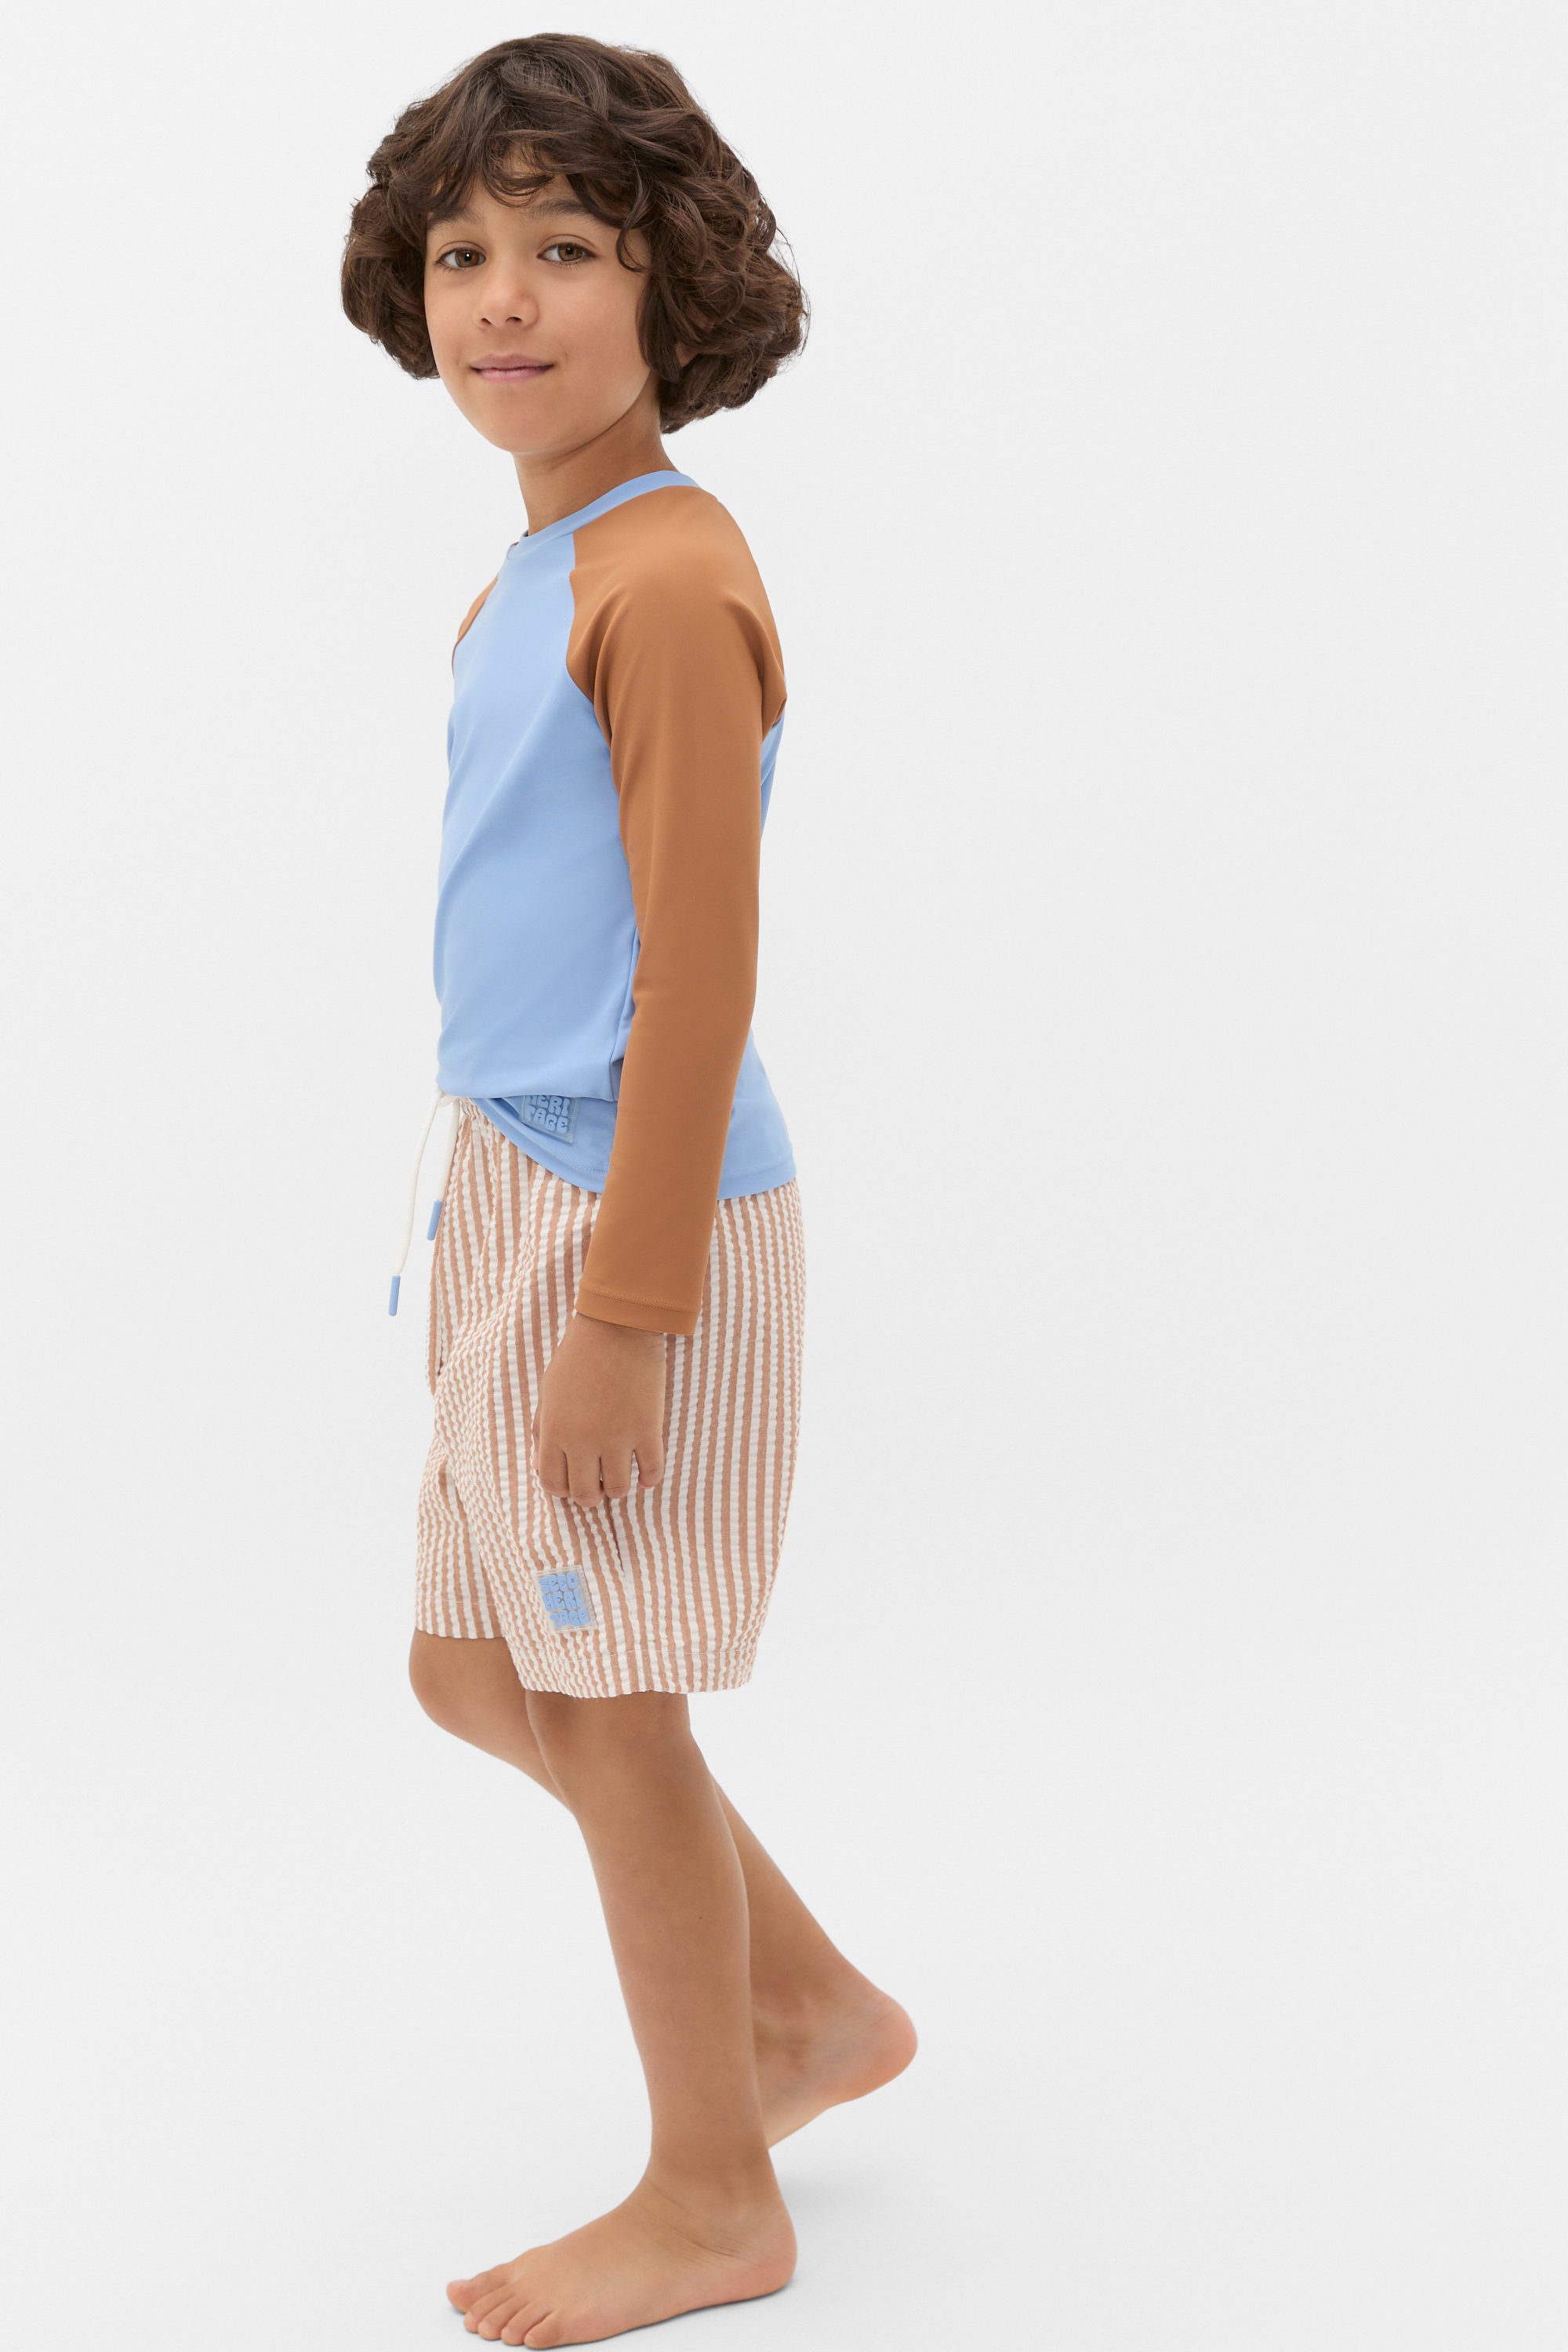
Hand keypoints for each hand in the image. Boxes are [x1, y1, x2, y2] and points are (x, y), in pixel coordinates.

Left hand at [531, 1310, 667, 1503]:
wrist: (617, 1326)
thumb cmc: (577, 1355)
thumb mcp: (549, 1391)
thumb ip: (542, 1430)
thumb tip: (540, 1466)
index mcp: (555, 1431)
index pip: (553, 1483)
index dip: (562, 1490)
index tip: (573, 1482)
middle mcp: (584, 1441)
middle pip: (585, 1493)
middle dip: (590, 1495)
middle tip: (597, 1484)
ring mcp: (618, 1437)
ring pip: (618, 1489)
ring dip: (618, 1488)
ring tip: (620, 1476)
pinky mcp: (648, 1429)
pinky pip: (652, 1471)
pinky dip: (649, 1479)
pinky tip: (646, 1473)